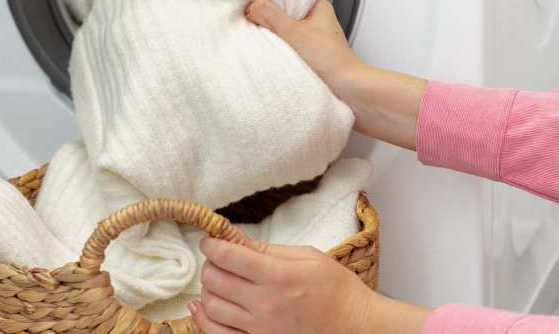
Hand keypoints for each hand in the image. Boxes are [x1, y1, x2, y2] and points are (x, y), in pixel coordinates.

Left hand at [189, 238, 430, 333]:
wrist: (357, 326)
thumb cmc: (336, 288)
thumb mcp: (305, 257)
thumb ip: (264, 248)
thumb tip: (232, 234)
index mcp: (278, 276)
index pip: (226, 255)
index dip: (211, 244)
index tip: (211, 240)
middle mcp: (265, 304)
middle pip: (214, 278)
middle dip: (211, 264)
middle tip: (220, 260)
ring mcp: (260, 328)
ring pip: (211, 305)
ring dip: (209, 289)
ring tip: (220, 281)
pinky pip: (218, 333)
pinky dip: (203, 319)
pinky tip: (200, 306)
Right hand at [245, 0, 363, 94]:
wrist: (346, 89)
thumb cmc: (329, 60)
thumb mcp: (294, 32)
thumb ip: (271, 15)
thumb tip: (254, 4)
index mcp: (317, 7)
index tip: (254, 7)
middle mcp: (316, 19)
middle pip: (283, 12)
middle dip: (269, 19)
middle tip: (256, 25)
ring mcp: (312, 37)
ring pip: (284, 30)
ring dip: (274, 36)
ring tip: (264, 40)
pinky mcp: (309, 53)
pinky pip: (288, 45)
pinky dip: (279, 48)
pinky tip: (272, 53)